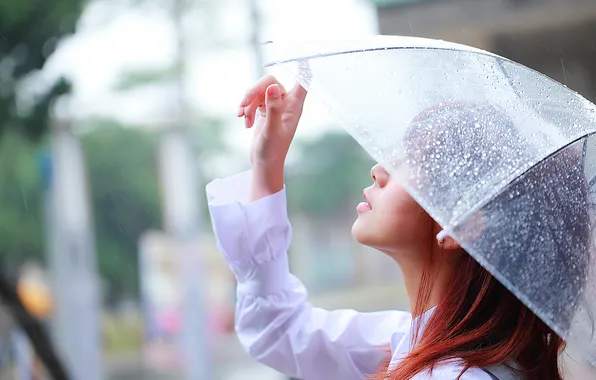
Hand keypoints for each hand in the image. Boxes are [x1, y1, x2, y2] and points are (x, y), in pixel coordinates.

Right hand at [238, 74, 306, 199]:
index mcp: (294, 106)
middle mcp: (286, 104)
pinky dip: (246, 109)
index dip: (303, 67)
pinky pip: (253, 101)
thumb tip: (271, 87)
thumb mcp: (271, 130)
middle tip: (242, 104)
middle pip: (270, 82)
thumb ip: (272, 108)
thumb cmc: (272, 151)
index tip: (304, 55)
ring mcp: (275, 107)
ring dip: (247, 102)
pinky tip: (244, 123)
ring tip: (241, 116)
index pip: (303, 81)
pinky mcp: (264, 111)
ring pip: (258, 91)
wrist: (264, 165)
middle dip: (253, 91)